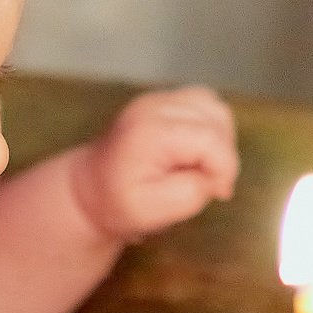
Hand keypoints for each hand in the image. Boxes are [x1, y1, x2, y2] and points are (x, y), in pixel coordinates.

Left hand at [73, 87, 239, 241]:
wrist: (89, 188)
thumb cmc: (117, 204)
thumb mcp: (152, 212)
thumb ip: (190, 193)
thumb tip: (215, 176)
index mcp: (150, 131)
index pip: (209, 138)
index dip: (224, 168)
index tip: (218, 194)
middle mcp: (154, 106)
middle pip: (217, 118)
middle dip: (223, 155)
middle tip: (208, 183)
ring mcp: (158, 99)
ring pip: (214, 107)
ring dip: (220, 139)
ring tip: (203, 167)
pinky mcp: (164, 101)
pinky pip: (204, 105)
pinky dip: (212, 128)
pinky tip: (198, 152)